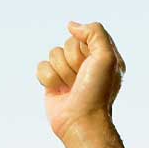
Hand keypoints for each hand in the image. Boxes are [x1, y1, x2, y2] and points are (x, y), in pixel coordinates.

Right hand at [37, 21, 125, 139]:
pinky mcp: (52, 82)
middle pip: (67, 44)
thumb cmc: (97, 92)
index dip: (84, 50)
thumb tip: (71, 26)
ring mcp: (68, 72)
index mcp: (102, 56)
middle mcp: (86, 63)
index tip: (91, 66)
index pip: (84, 36)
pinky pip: (41, 67)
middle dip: (72, 62)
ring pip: (53, 54)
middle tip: (81, 80)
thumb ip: (95, 32)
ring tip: (71, 88)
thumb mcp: (107, 57)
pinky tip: (58, 91)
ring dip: (61, 72)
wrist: (81, 121)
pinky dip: (48, 79)